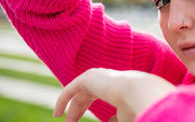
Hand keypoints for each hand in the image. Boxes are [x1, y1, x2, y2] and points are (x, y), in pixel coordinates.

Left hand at [53, 68, 174, 121]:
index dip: (86, 108)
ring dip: (69, 106)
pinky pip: (70, 90)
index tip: (81, 120)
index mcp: (114, 85)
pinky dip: (62, 101)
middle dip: (76, 109)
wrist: (137, 92)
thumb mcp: (124, 116)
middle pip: (85, 94)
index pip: (96, 94)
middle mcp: (105, 78)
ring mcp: (96, 76)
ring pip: (77, 92)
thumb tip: (109, 120)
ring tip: (59, 117)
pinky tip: (57, 113)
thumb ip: (115, 118)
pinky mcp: (87, 78)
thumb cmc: (135, 107)